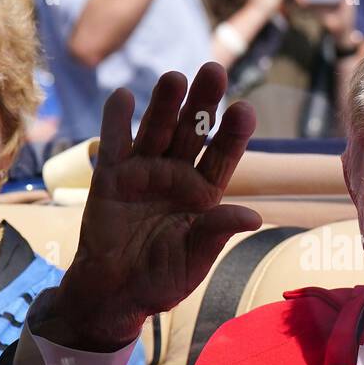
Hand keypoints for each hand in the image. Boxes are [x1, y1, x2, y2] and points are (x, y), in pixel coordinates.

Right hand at [47, 64, 261, 350]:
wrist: (114, 293)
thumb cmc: (161, 280)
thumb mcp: (193, 262)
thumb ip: (215, 234)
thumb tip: (253, 217)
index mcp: (204, 194)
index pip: (223, 156)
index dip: (233, 133)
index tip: (244, 109)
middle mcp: (177, 175)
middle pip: (193, 131)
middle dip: (203, 102)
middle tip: (214, 71)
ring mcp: (143, 171)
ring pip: (158, 129)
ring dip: (165, 103)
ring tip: (173, 78)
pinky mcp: (110, 176)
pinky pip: (114, 143)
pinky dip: (116, 119)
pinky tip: (124, 97)